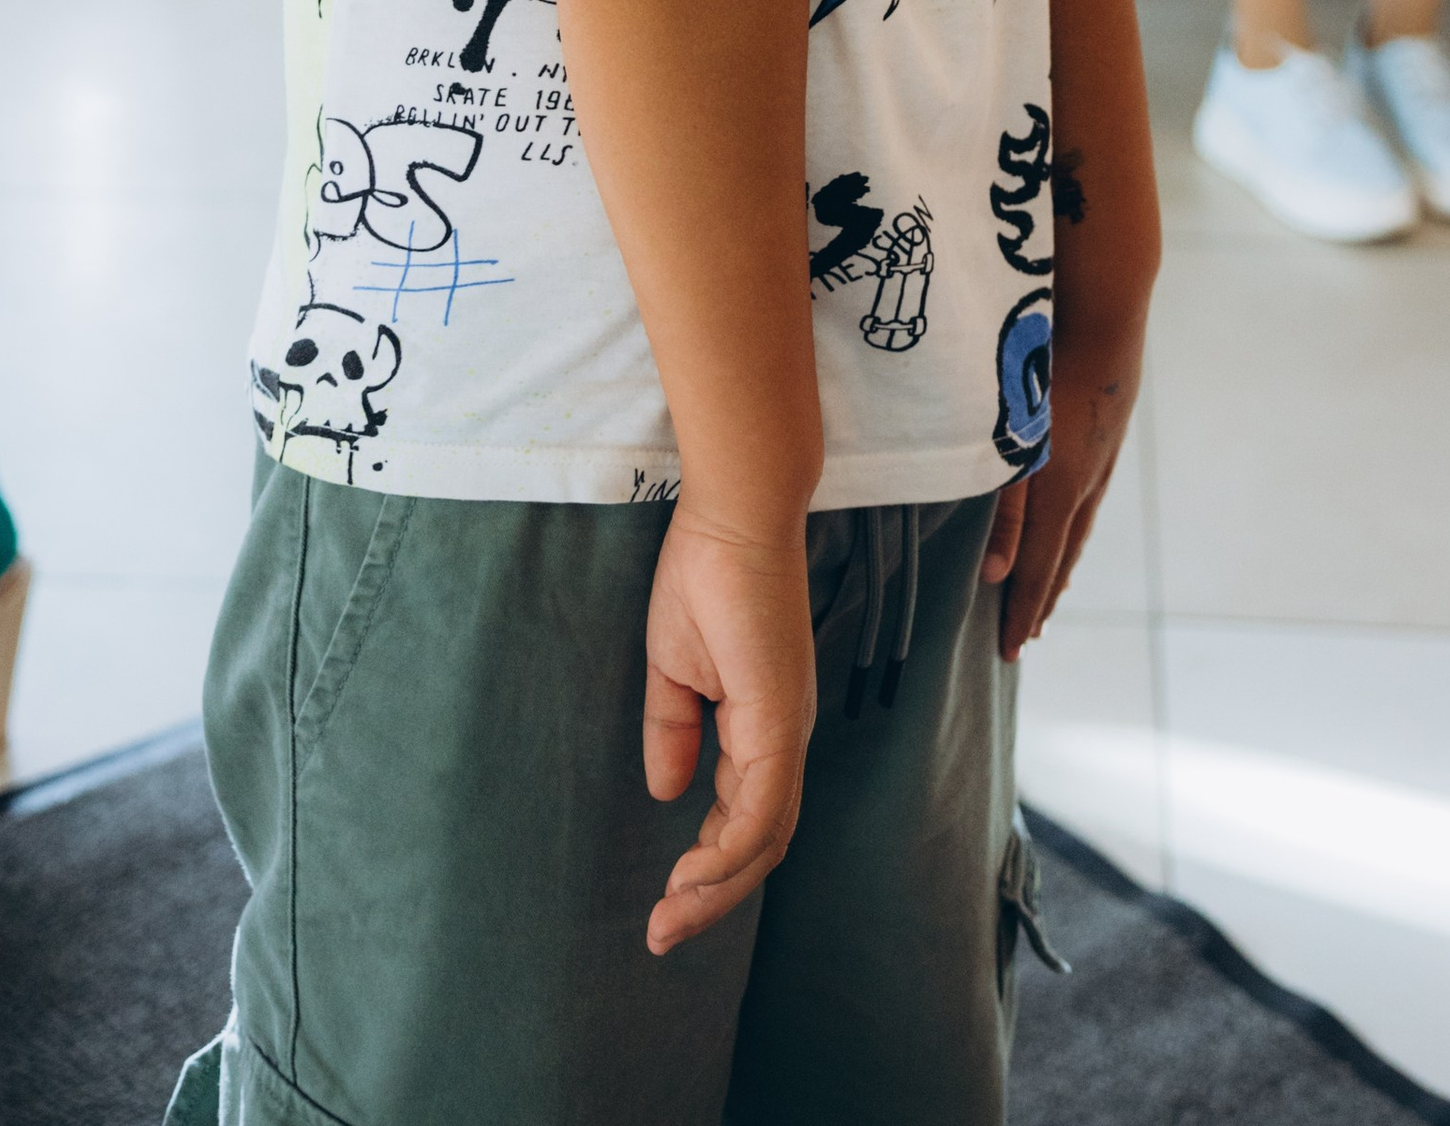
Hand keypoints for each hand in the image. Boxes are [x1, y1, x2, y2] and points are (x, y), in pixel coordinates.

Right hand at [641, 515, 815, 956]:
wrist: (732, 513)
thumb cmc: (705, 574)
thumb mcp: (674, 669)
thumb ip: (674, 730)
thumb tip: (669, 794)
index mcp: (763, 725)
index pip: (747, 819)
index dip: (709, 868)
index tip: (664, 903)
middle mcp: (785, 735)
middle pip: (762, 844)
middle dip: (713, 898)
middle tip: (661, 935)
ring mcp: (788, 727)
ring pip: (766, 838)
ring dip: (718, 889)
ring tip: (669, 919)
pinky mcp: (779, 716)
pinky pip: (763, 806)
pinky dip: (730, 851)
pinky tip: (689, 872)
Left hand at [982, 316, 1143, 659]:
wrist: (1106, 309)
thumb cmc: (1047, 368)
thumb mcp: (1015, 439)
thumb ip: (1005, 508)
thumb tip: (996, 574)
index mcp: (1059, 489)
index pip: (1037, 568)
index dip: (1022, 610)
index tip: (1011, 652)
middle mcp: (1086, 482)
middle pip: (1062, 556)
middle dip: (1043, 597)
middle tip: (1029, 634)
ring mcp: (1102, 456)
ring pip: (1080, 526)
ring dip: (1062, 564)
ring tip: (1053, 589)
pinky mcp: (1109, 430)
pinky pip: (1090, 497)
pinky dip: (1075, 525)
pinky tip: (1072, 516)